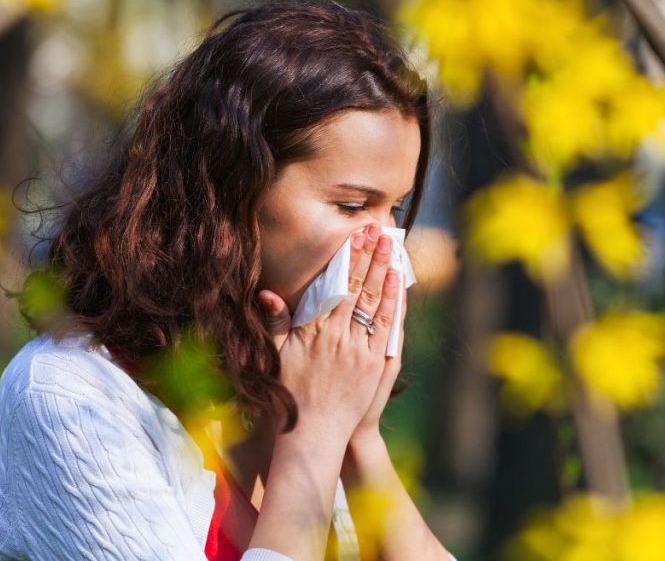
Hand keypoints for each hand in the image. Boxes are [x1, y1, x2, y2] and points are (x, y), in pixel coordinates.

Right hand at [256, 223, 401, 442]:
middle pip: (357, 287)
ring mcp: (358, 350)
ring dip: (383, 271)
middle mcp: (337, 336)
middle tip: (377, 231)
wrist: (314, 433)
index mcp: (313, 331)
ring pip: (374, 302)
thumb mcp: (276, 356)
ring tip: (390, 247)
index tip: (354, 237)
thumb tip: (268, 294)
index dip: (346, 259)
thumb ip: (275, 323)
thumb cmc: (292, 394)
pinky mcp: (374, 364)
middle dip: (368, 256)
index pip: (334, 286)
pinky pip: (386, 327)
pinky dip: (392, 302)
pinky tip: (396, 282)